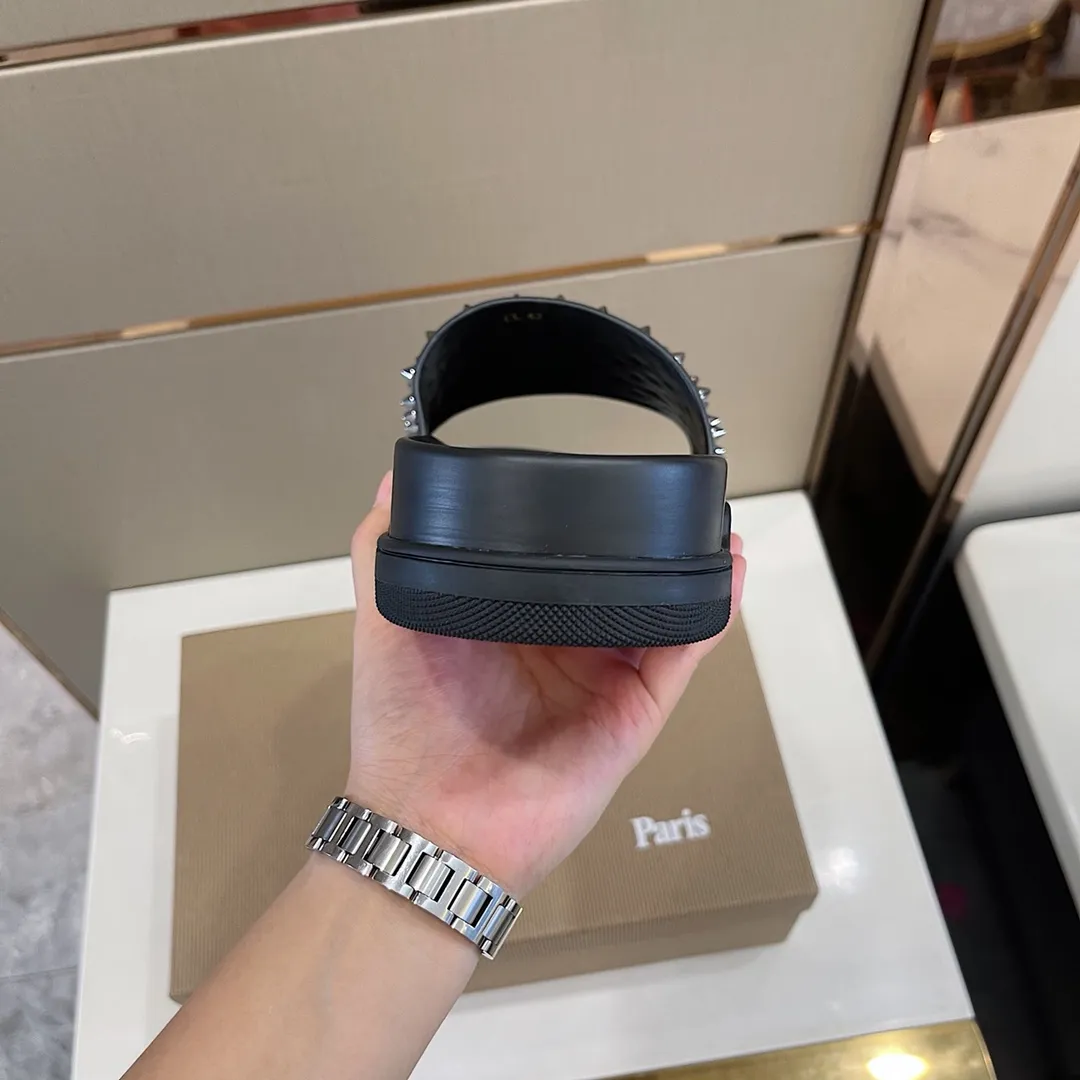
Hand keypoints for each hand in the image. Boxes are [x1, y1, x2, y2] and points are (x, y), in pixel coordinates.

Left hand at [347, 472, 746, 894]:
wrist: (433, 823)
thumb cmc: (403, 722)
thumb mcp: (387, 619)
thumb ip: (385, 550)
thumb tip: (393, 474)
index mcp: (511, 618)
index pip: (557, 560)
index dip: (583, 522)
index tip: (603, 476)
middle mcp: (563, 643)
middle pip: (618, 583)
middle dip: (648, 542)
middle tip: (674, 495)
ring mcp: (604, 678)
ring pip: (661, 612)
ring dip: (691, 569)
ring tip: (716, 524)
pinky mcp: (634, 711)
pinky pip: (681, 655)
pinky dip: (709, 613)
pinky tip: (725, 572)